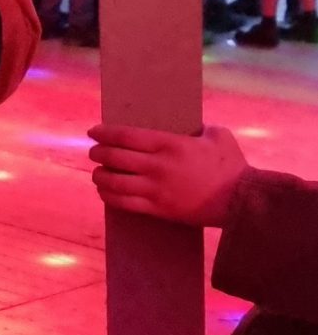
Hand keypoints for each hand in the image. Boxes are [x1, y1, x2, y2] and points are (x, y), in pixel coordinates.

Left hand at [88, 124, 248, 226]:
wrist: (240, 200)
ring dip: (99, 176)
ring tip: (97, 173)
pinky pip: (124, 203)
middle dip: (98, 153)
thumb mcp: (217, 135)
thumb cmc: (231, 165)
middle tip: (94, 152)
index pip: (126, 135)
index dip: (104, 133)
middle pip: (114, 157)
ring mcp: (156, 189)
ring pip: (114, 182)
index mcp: (170, 144)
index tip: (93, 132)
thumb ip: (198, 128)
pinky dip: (109, 196)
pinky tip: (105, 192)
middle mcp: (158, 166)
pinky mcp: (158, 209)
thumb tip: (187, 125)